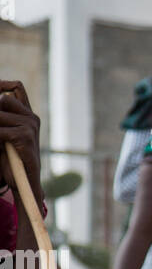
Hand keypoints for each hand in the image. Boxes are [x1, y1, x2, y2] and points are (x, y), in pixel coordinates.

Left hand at [0, 81, 41, 203]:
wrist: (24, 184)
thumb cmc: (11, 161)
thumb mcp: (4, 136)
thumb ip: (2, 121)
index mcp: (28, 115)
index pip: (16, 87)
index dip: (3, 84)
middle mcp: (31, 118)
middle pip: (4, 99)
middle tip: (0, 133)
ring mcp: (31, 126)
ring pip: (0, 115)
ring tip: (0, 143)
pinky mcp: (26, 137)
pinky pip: (0, 132)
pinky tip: (1, 148)